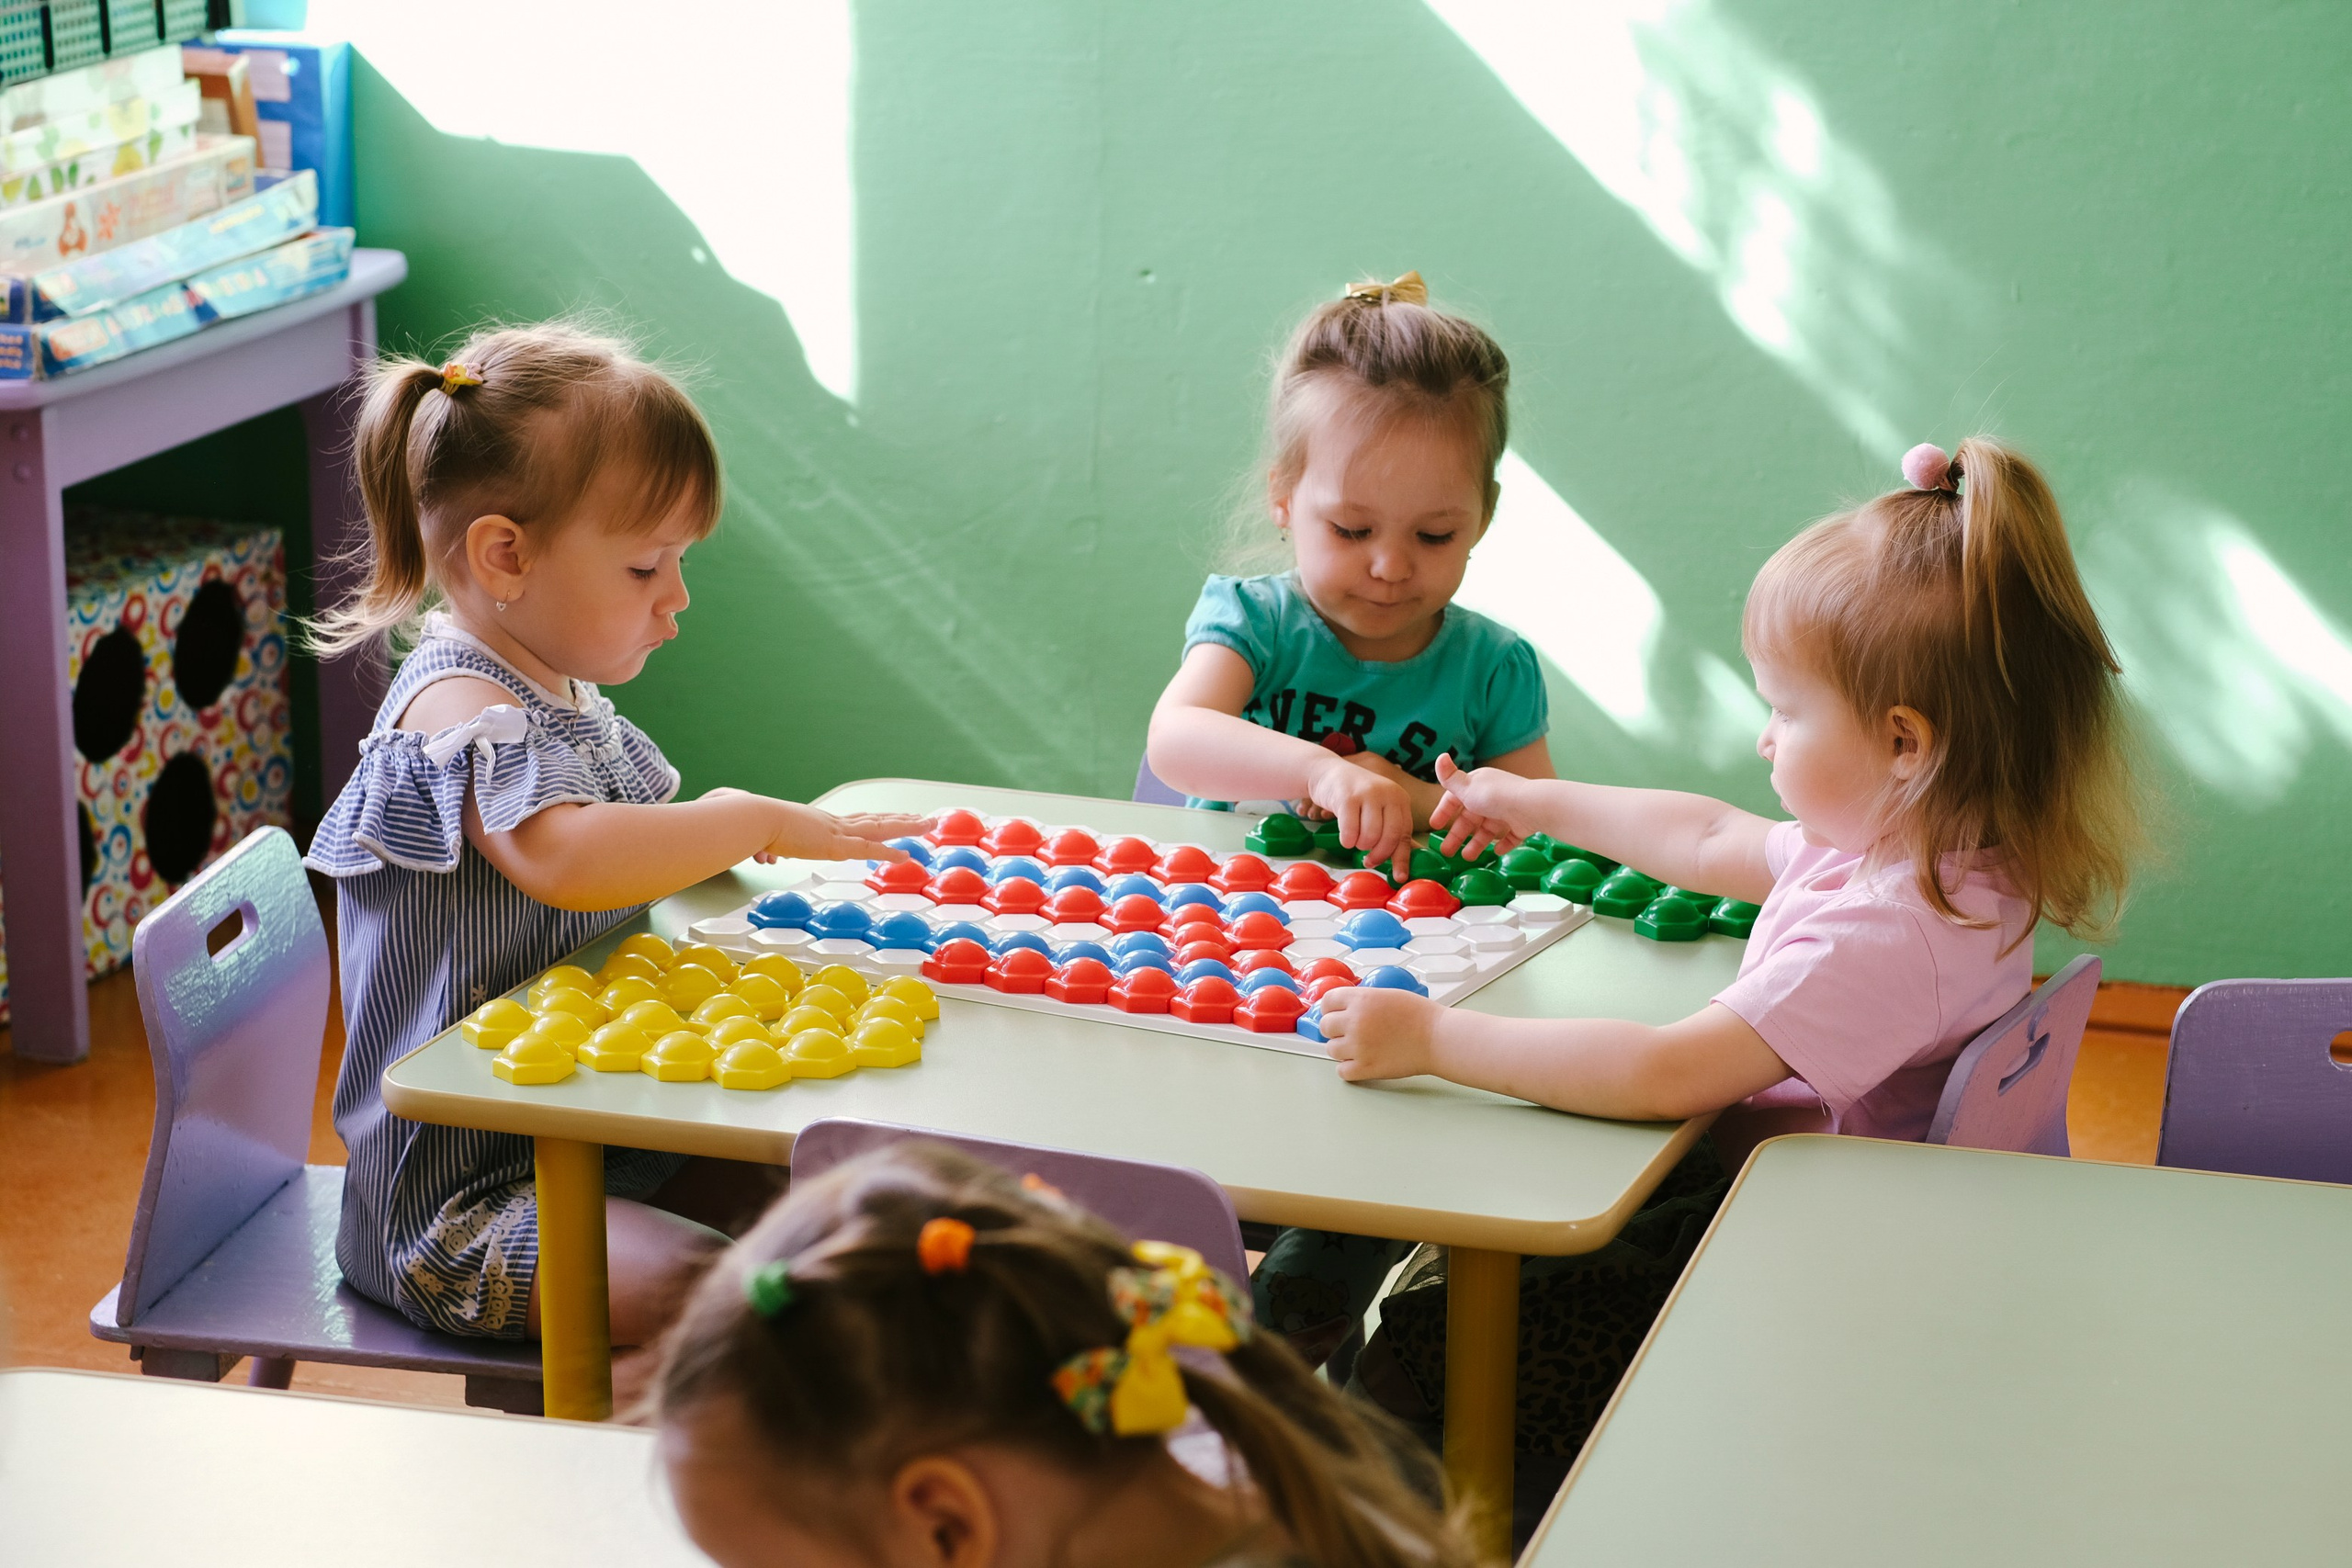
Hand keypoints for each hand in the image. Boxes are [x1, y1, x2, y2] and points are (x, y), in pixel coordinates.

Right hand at [751, 800, 933, 864]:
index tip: (894, 817)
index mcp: (820, 822)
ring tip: (929, 824)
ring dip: (907, 827)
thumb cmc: (755, 825)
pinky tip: (907, 855)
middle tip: (923, 817)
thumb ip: (768, 851)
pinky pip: (868, 848)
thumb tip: (765, 859)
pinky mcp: (834, 845)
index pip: (857, 821)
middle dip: (901, 819)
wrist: (752, 819)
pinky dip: (889, 852)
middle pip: (875, 820)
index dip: (877, 819)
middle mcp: (833, 823)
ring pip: (881, 828)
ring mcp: (836, 832)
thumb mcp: (765, 841)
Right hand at [1303, 753, 1414, 879]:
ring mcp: (1368, 793)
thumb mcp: (1380, 809)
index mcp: (1400, 799)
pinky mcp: (1347, 797)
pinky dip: (1347, 840)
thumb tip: (1404, 864)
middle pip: (1389, 836)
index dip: (1401, 858)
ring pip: (1370, 835)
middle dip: (1378, 855)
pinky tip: (1345, 837)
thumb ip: (1392, 832)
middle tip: (1368, 861)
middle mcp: (1388, 793)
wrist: (1329, 772)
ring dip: (1360, 845)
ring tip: (1355, 840)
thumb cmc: (1356, 797)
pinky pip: (1350, 830)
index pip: (1404, 834)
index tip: (1399, 877)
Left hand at [1319, 985, 1443, 1081]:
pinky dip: (1349, 1068)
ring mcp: (1358, 1046)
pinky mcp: (1366, 1068)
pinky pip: (1342, 1071)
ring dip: (1342, 1049)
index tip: (1335, 1014)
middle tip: (1349, 1032)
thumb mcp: (1387, 995)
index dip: (1331, 1008)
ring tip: (1359, 1047)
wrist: (1438, 1038)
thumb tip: (1344, 1008)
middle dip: (1335, 1029)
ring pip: (1331, 1050)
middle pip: (1325, 1026)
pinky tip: (1361, 1062)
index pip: (1327, 1002)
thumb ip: (1363, 1000)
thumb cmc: (1420, 1016)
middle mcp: (1355, 1021)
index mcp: (1361, 999)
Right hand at [1427, 753, 1537, 859]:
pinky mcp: (1521, 825)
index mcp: (1477, 785)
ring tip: (1467, 857)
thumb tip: (1440, 755)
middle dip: (1457, 835)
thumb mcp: (1467, 787)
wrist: (1531, 807)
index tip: (1434, 826)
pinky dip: (1502, 844)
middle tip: (1446, 851)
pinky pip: (1509, 836)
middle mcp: (1491, 797)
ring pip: (1487, 830)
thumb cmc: (1495, 796)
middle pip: (1470, 818)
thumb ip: (1450, 777)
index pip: (1455, 798)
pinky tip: (1496, 852)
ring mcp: (1507, 811)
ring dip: (1476, 843)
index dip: (1444, 812)